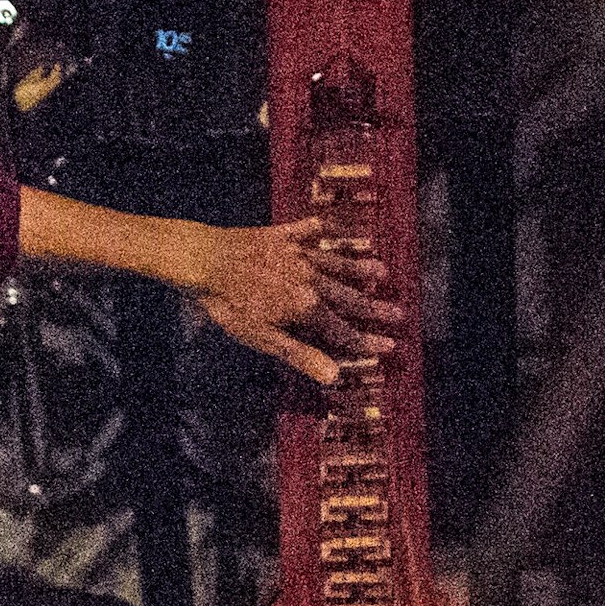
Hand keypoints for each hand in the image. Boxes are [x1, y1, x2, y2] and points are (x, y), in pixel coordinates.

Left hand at [189, 219, 404, 386]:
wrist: (205, 260)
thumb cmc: (230, 304)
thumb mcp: (264, 338)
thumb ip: (301, 355)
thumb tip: (334, 376)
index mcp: (307, 306)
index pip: (344, 330)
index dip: (367, 341)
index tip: (391, 345)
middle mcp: (311, 278)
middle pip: (349, 297)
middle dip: (374, 308)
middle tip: (399, 313)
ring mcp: (298, 254)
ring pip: (337, 264)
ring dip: (359, 270)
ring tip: (381, 273)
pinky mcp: (281, 236)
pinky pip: (309, 231)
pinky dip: (324, 231)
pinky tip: (334, 229)